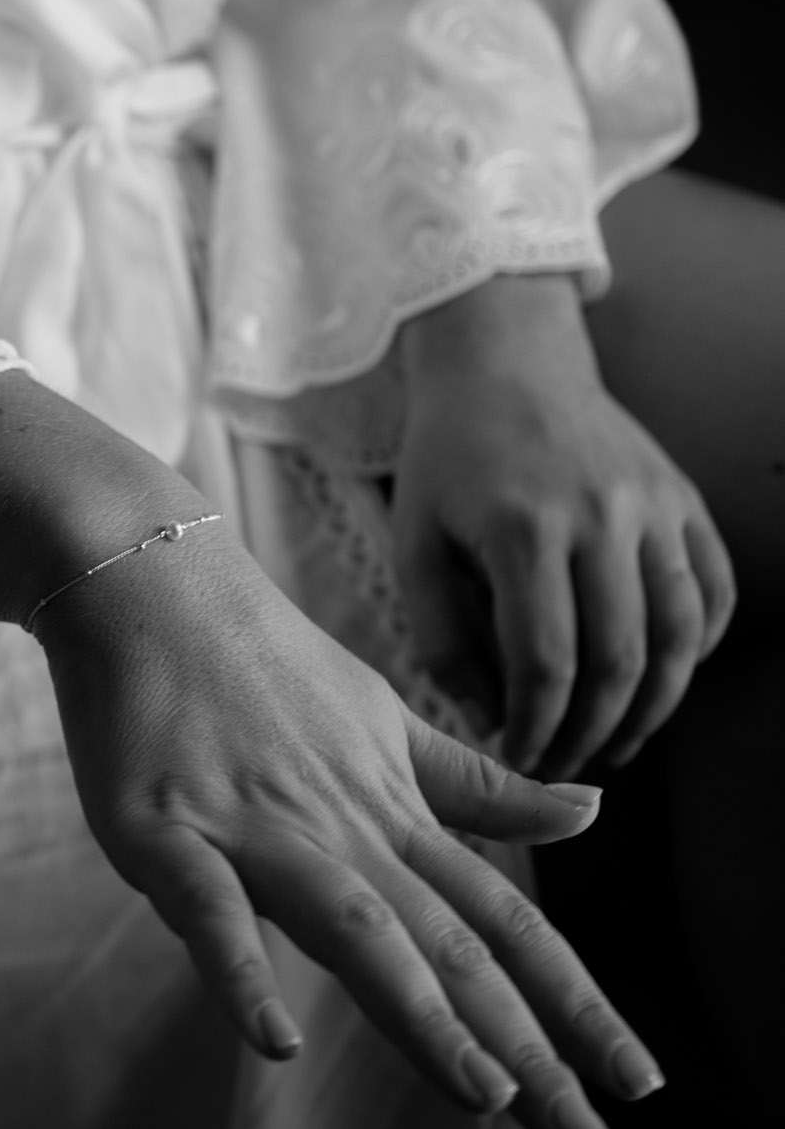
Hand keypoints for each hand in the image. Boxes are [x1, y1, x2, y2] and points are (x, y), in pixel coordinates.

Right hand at [37, 525, 664, 1128]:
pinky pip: (209, 909)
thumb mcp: (386, 723)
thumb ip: (476, 784)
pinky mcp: (167, 832)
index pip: (503, 921)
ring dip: (422, 1010)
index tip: (636, 1082)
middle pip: (450, 943)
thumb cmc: (262, 658)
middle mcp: (342, 827)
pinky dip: (243, 972)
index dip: (572, 1003)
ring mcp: (255, 829)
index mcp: (394, 811)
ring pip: (355, 924)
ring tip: (484, 1092)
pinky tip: (277, 1039)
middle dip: (525, 1045)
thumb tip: (588, 811)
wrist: (150, 581)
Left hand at [393, 275, 736, 779]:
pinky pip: (714, 590)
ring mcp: (653, 504)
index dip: (537, 727)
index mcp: (524, 527)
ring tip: (615, 743)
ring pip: (679, 635)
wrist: (504, 364)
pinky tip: (659, 679)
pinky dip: (698, 647)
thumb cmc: (449, 461)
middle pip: (619, 660)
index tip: (519, 758)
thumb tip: (491, 716)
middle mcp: (601, 514)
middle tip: (563, 765)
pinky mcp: (683, 498)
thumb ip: (441, 637)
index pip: (547, 662)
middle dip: (591, 732)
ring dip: (654, 709)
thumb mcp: (414, 542)